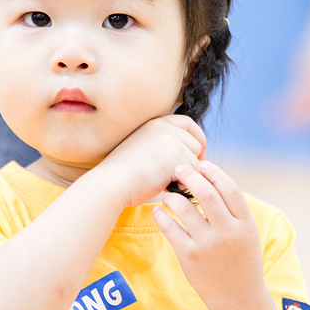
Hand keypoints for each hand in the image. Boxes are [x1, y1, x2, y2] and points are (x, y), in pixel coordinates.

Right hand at [91, 115, 206, 208]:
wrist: (110, 184)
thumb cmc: (124, 174)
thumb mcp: (143, 148)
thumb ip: (162, 143)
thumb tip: (193, 150)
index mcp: (155, 123)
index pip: (188, 123)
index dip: (197, 138)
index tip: (198, 154)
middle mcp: (163, 127)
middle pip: (195, 144)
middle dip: (190, 162)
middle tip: (173, 175)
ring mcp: (169, 141)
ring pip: (196, 161)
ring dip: (185, 175)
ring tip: (164, 180)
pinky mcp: (174, 157)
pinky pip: (193, 174)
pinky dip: (183, 185)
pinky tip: (166, 187)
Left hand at [152, 161, 265, 309]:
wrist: (237, 298)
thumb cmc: (241, 261)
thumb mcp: (247, 234)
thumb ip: (233, 211)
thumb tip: (210, 180)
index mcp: (245, 224)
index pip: (230, 189)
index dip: (215, 173)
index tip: (203, 165)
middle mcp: (228, 233)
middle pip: (207, 193)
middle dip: (190, 176)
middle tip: (178, 168)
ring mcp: (208, 245)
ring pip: (185, 209)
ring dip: (173, 196)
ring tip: (168, 194)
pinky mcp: (189, 257)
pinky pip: (170, 229)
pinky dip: (162, 216)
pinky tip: (158, 211)